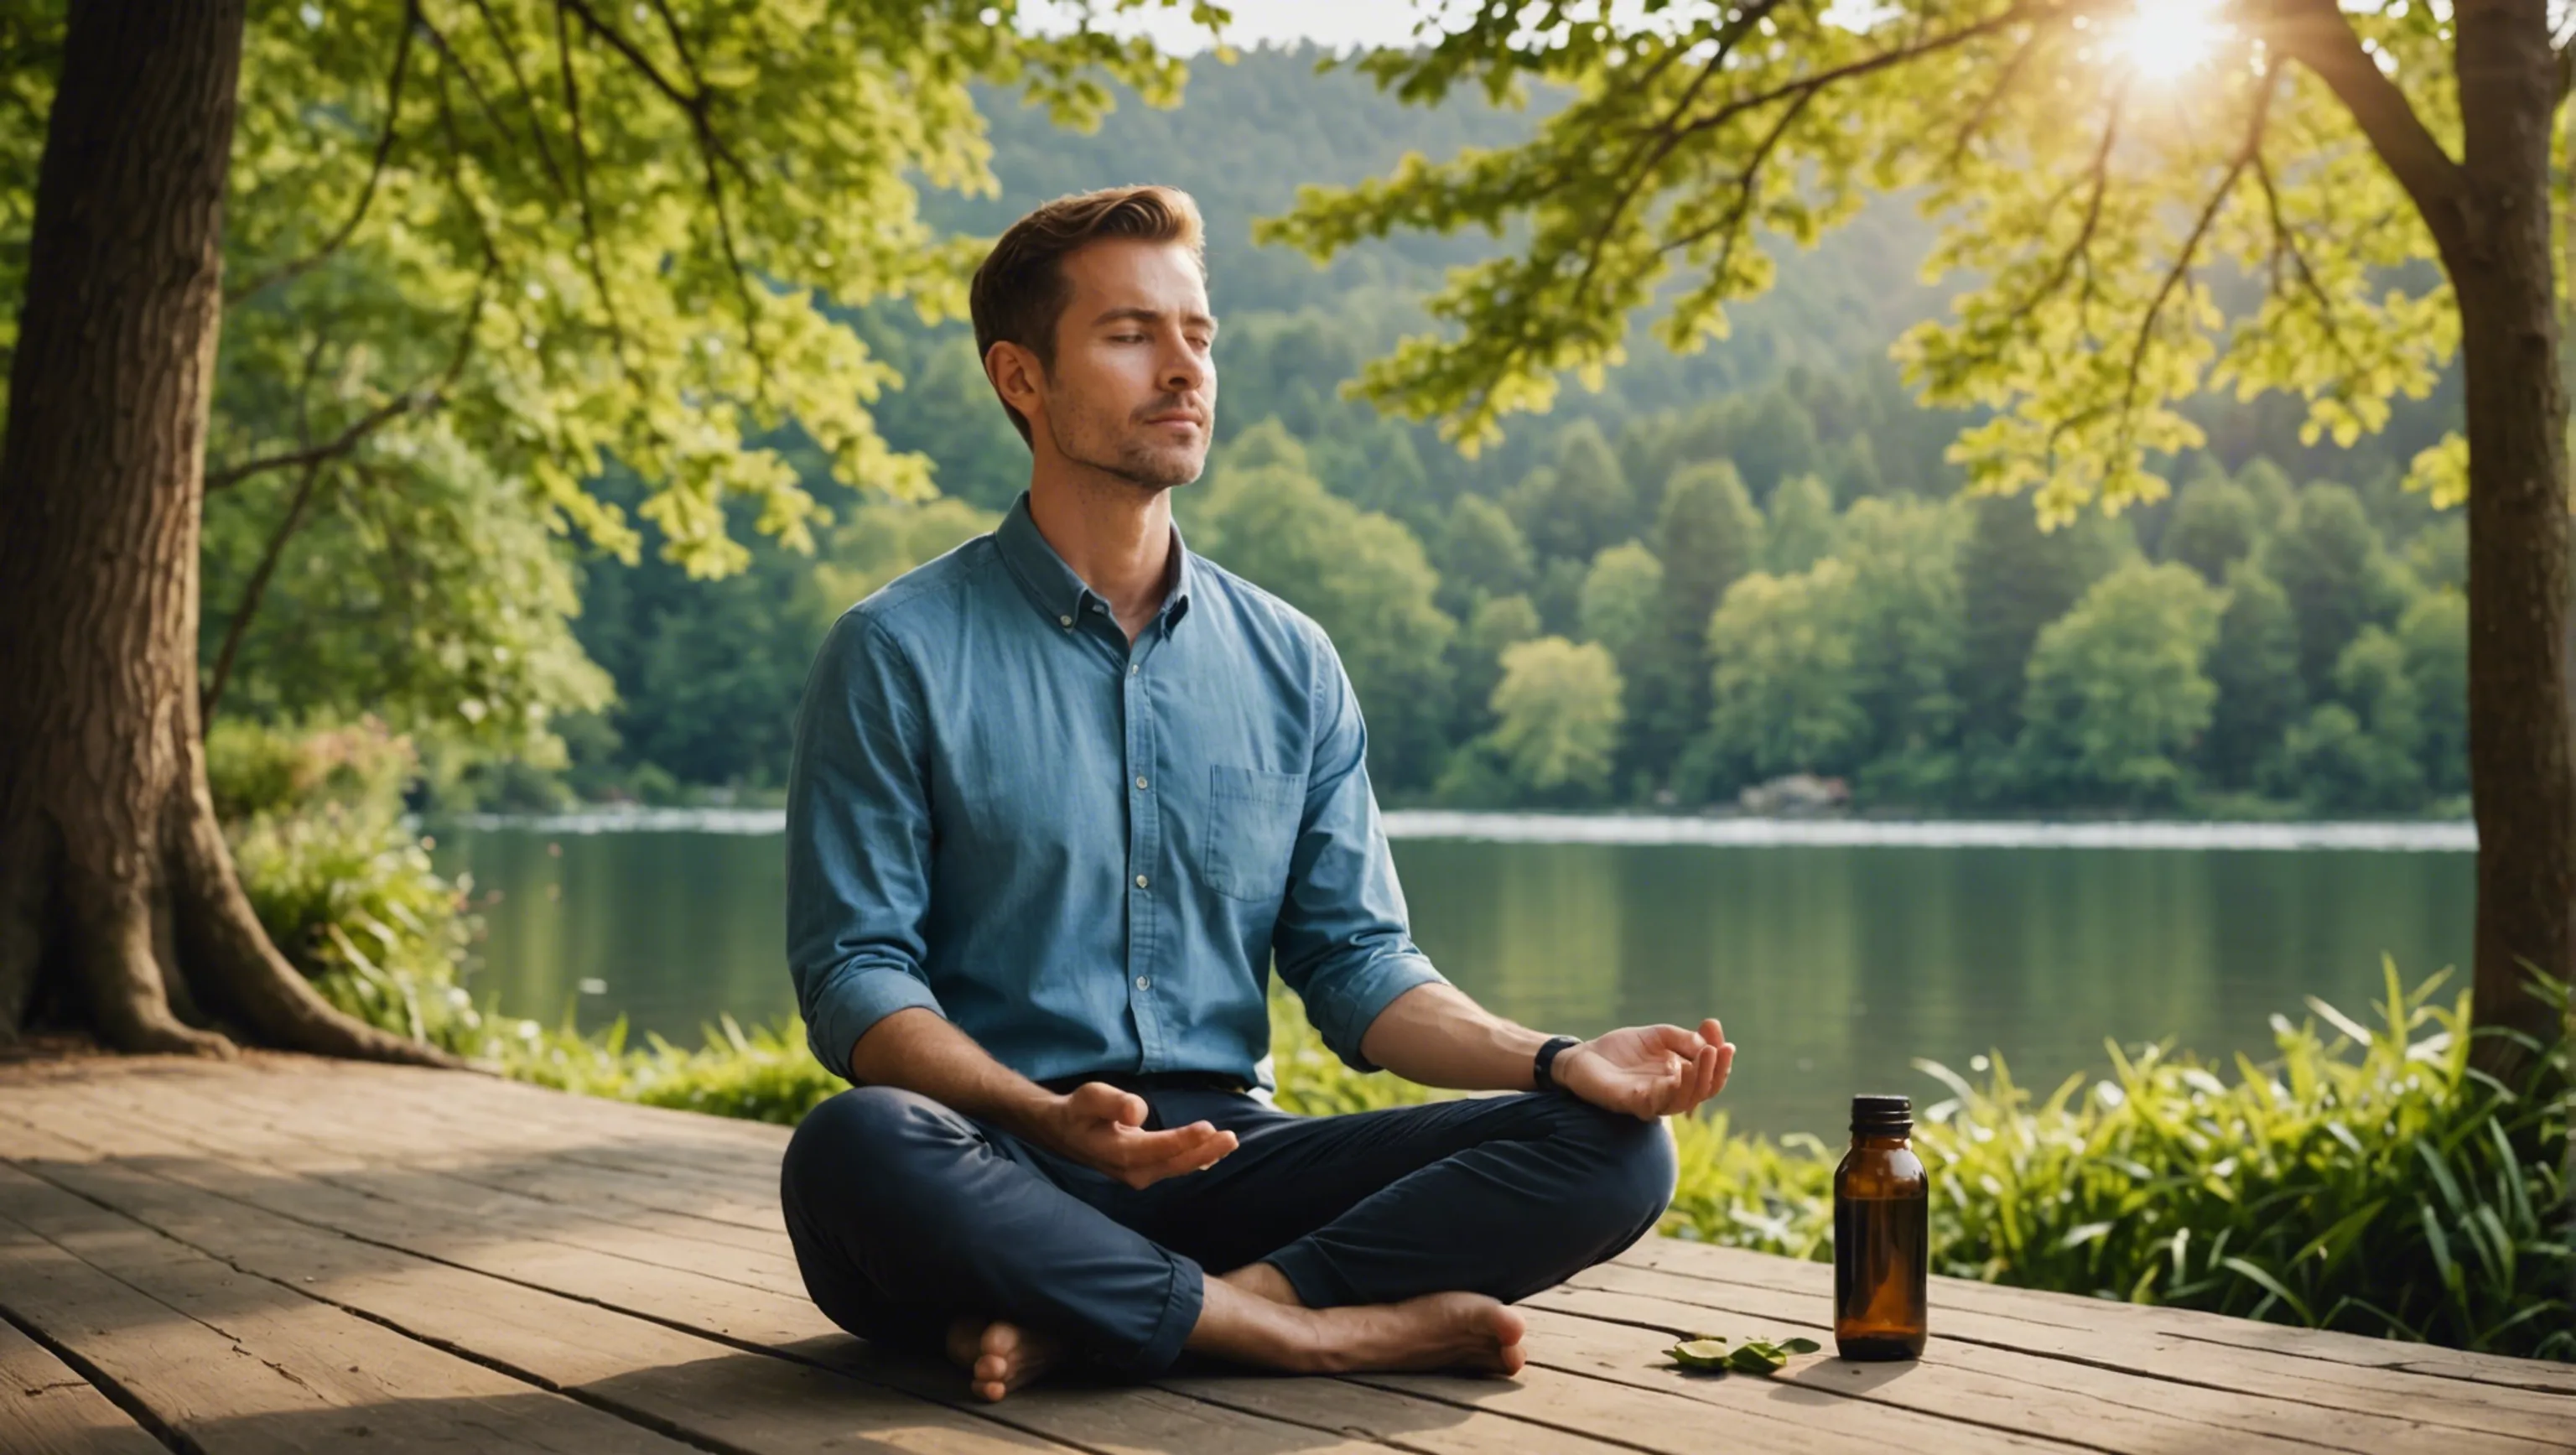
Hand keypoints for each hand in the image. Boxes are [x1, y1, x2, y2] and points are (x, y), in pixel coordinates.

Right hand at [1039, 1082, 1238, 1188]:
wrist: (1063, 1132)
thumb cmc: (1078, 1111)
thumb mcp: (1089, 1097)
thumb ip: (1113, 1102)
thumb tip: (1136, 1111)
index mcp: (1117, 1152)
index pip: (1156, 1149)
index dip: (1183, 1140)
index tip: (1208, 1128)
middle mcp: (1130, 1170)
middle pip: (1173, 1164)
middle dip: (1204, 1151)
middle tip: (1231, 1137)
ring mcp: (1138, 1174)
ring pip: (1177, 1167)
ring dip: (1204, 1156)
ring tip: (1229, 1142)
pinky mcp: (1144, 1170)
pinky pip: (1174, 1167)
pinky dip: (1195, 1160)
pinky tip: (1213, 1154)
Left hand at [1554, 1020, 1732, 1120]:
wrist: (1583, 1056)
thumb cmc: (1622, 1049)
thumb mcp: (1659, 1036)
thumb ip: (1684, 1038)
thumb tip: (1711, 1042)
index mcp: (1681, 1079)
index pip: (1710, 1077)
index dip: (1721, 1062)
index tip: (1724, 1041)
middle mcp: (1670, 1094)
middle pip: (1703, 1092)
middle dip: (1716, 1071)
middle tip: (1718, 1049)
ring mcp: (1652, 1101)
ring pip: (1684, 1100)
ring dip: (1699, 1079)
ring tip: (1705, 1055)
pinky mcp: (1631, 1103)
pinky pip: (1657, 1103)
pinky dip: (1672, 1088)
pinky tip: (1679, 1069)